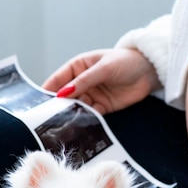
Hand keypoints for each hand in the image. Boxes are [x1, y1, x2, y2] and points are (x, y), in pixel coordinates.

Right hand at [42, 48, 161, 114]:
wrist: (150, 70)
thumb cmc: (125, 61)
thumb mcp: (103, 68)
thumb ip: (84, 81)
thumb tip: (64, 93)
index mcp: (78, 67)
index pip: (58, 80)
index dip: (48, 91)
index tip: (38, 103)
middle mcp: (82, 82)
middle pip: (65, 97)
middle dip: (58, 107)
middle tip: (47, 119)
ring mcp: (92, 95)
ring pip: (77, 108)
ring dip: (71, 116)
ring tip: (63, 125)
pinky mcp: (103, 107)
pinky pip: (91, 115)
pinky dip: (86, 121)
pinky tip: (80, 126)